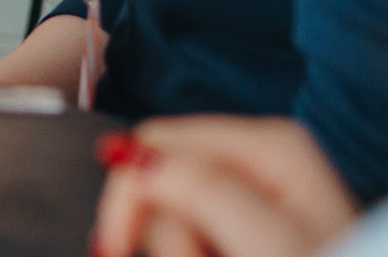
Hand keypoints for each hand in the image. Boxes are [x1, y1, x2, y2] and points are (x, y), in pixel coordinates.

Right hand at [94, 118, 357, 256]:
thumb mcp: (272, 244)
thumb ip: (204, 191)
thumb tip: (134, 155)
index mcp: (267, 144)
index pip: (155, 140)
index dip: (129, 196)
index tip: (115, 248)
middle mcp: (258, 160)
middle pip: (159, 177)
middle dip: (166, 235)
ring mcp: (252, 195)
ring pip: (170, 214)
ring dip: (182, 250)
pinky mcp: (246, 227)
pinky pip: (190, 231)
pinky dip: (191, 251)